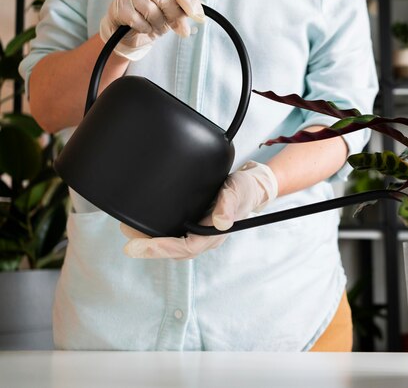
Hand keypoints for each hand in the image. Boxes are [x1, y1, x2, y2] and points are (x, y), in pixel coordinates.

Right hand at [100, 0, 204, 60]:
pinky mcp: (121, 5)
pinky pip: (140, 22)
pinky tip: (142, 25)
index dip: (189, 2)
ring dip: (158, 25)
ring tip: (154, 24)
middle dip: (174, 18)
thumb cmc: (151, 15)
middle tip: (180, 28)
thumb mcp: (170, 11)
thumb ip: (183, 9)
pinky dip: (145, 28)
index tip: (199, 17)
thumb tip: (200, 14)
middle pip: (167, 1)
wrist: (125, 28)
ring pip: (153, 14)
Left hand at [123, 161, 278, 258]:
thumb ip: (229, 204)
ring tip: (128, 232)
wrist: (252, 186)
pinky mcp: (195, 224)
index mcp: (215, 234)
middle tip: (126, 240)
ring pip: (172, 245)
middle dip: (149, 248)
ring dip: (150, 243)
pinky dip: (157, 234)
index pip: (185, 248)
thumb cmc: (246, 189)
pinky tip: (144, 225)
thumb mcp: (239, 191)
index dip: (160, 249)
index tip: (136, 248)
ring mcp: (200, 232)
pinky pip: (174, 234)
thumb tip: (220, 221)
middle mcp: (206, 238)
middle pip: (174, 251)